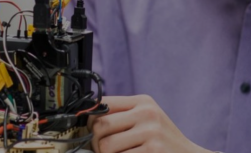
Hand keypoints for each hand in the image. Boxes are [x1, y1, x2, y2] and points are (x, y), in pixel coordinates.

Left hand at [89, 95, 211, 152]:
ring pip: (106, 145)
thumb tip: (87, 118)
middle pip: (100, 125)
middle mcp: (147, 113)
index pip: (102, 103)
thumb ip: (122, 115)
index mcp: (143, 102)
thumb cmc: (164, 141)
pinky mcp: (153, 151)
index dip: (89, 118)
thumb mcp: (147, 119)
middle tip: (100, 149)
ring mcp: (151, 133)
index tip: (89, 129)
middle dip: (95, 141)